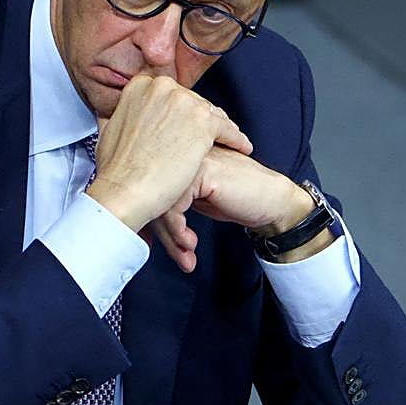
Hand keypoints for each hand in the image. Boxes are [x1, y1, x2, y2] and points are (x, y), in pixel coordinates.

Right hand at [85, 75, 251, 231]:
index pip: (172, 94)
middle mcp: (163, 87)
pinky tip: (240, 148)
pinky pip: (227, 129)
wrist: (124, 190)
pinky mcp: (203, 122)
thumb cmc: (117, 170)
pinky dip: (236, 140)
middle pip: (194, 102)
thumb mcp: (113, 129)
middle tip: (208, 138)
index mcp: (141, 86)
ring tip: (227, 143)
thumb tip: (133, 118)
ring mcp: (184, 102)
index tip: (188, 123)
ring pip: (212, 114)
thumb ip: (129, 116)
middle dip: (201, 120)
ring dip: (221, 129)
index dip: (182, 112)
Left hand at [150, 147, 317, 272]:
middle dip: (161, 233)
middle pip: (149, 192)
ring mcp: (190, 157)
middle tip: (176, 255)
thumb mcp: (194, 197)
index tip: (157, 244)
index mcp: (175, 152)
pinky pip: (174, 206)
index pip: (146, 184)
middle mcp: (179, 149)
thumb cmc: (236, 198)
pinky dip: (178, 232)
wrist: (271, 201)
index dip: (151, 220)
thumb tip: (134, 218)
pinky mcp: (202, 171)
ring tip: (186, 254)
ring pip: (158, 200)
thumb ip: (168, 197)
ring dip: (171, 237)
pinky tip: (191, 244)